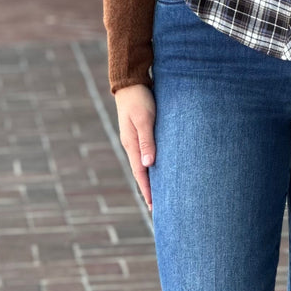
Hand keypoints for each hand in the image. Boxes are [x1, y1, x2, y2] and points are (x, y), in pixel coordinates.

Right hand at [115, 83, 155, 211]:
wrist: (130, 82)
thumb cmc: (140, 99)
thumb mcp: (144, 119)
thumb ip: (147, 141)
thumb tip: (148, 165)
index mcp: (132, 145)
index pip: (141, 174)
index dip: (148, 191)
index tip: (154, 208)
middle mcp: (132, 145)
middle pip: (141, 173)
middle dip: (149, 191)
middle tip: (157, 208)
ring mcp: (135, 140)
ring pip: (144, 165)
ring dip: (151, 180)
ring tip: (159, 194)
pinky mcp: (140, 133)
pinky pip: (146, 155)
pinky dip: (151, 166)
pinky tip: (158, 170)